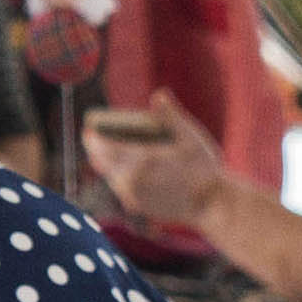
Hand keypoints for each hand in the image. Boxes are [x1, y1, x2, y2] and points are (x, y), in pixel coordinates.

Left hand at [81, 108, 224, 227]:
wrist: (212, 205)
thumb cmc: (204, 168)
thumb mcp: (190, 136)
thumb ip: (170, 115)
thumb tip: (158, 94)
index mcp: (140, 159)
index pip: (103, 147)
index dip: (93, 138)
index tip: (88, 130)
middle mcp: (130, 180)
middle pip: (102, 163)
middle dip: (96, 150)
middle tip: (95, 139)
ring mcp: (133, 196)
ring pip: (110, 177)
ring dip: (107, 165)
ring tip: (109, 153)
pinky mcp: (139, 207)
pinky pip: (121, 189)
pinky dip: (119, 178)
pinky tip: (126, 171)